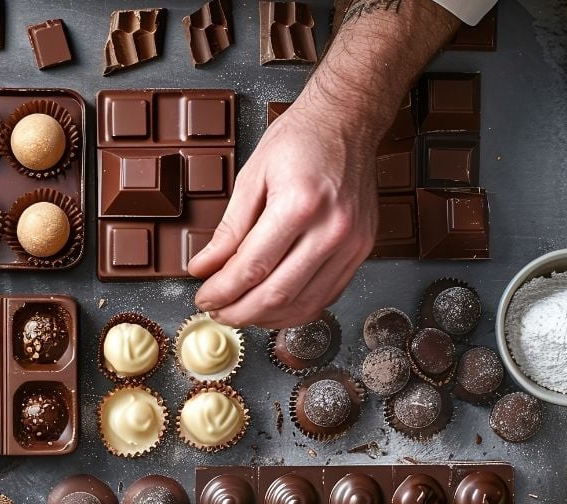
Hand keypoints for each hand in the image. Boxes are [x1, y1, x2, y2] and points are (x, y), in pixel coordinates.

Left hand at [187, 103, 378, 328]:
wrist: (347, 122)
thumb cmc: (300, 140)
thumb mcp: (252, 176)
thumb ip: (228, 228)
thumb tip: (205, 268)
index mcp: (299, 205)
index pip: (252, 267)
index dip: (222, 291)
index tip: (204, 298)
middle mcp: (332, 229)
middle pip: (277, 294)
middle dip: (239, 312)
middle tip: (216, 311)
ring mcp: (352, 244)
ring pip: (303, 305)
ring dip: (266, 318)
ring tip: (239, 313)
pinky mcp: (362, 251)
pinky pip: (326, 297)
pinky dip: (295, 310)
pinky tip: (272, 307)